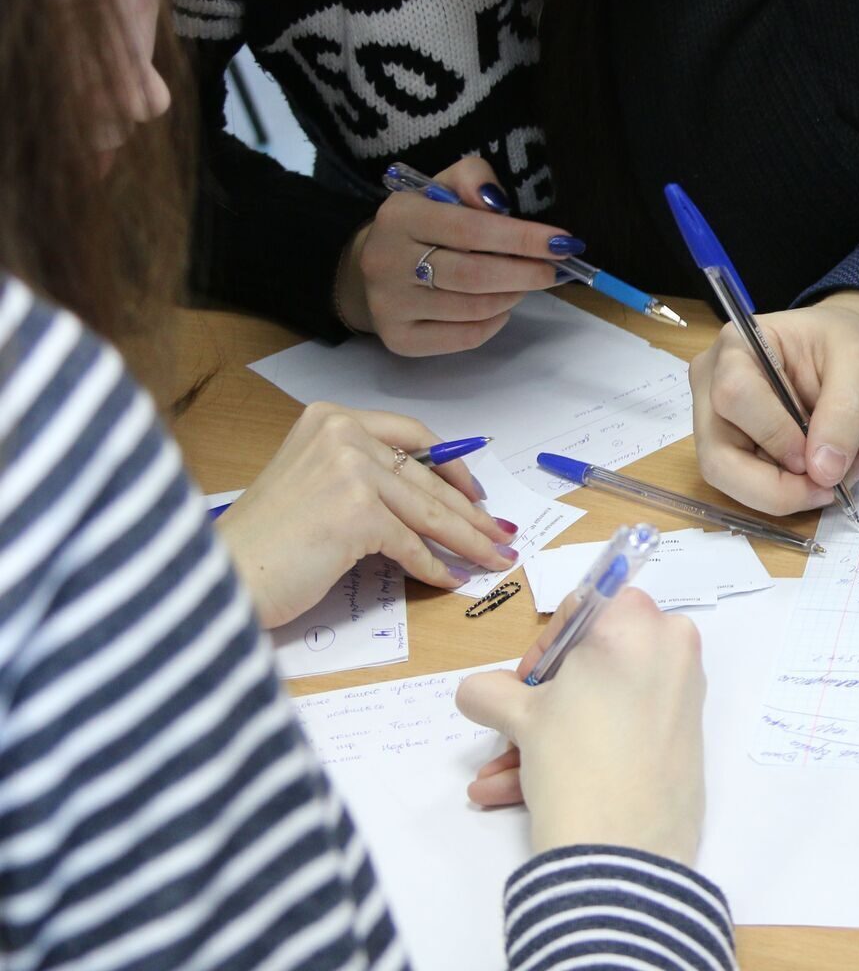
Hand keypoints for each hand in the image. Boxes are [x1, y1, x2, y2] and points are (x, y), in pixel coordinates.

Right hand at [216, 402, 519, 628]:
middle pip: (425, 479)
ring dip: (466, 541)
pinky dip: (433, 567)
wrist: (217, 576)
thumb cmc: (263, 541)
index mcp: (331, 419)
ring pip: (427, 512)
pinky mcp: (356, 512)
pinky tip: (450, 581)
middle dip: (469, 513)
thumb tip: (431, 501)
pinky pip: (410, 545)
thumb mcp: (315, 484)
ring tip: (493, 559)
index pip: (413, 437)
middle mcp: (342, 434)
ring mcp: (350, 470)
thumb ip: (365, 477)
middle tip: (500, 535)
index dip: (451, 467)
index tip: (475, 493)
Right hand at [334, 156, 579, 356]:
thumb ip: (473, 178)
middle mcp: (387, 261)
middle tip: (551, 271)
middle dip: (525, 273)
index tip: (562, 243)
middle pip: (474, 276)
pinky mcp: (399, 337)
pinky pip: (464, 337)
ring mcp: (389, 304)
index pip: (471, 229)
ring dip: (511, 297)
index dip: (523, 238)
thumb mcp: (443, 186)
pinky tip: (498, 307)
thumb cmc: (424, 221)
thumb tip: (498, 203)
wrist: (378, 262)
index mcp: (400, 216)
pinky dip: (493, 324)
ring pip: (473, 309)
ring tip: (522, 284)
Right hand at [457, 590, 706, 862]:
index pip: (583, 608)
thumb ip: (493, 691)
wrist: (623, 853)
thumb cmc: (573, 761)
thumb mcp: (521, 718)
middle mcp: (672, 648)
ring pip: (604, 703)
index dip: (546, 647)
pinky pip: (625, 730)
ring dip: (548, 736)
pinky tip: (519, 792)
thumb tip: (478, 690)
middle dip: (545, 699)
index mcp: (636, 623)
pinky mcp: (686, 738)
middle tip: (513, 729)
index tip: (524, 683)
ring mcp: (684, 695)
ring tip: (498, 778)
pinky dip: (581, 752)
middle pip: (597, 659)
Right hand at [688, 291, 858, 514]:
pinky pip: (748, 484)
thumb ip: (845, 412)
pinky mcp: (731, 447)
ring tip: (839, 477)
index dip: (776, 435)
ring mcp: (716, 421)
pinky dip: (789, 491)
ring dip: (786, 493)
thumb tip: (823, 473)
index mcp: (736, 347)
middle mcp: (711, 386)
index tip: (822, 455)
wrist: (842, 351)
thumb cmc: (845, 343)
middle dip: (775, 487)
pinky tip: (827, 473)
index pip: (735, 397)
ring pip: (729, 479)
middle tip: (829, 490)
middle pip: (718, 456)